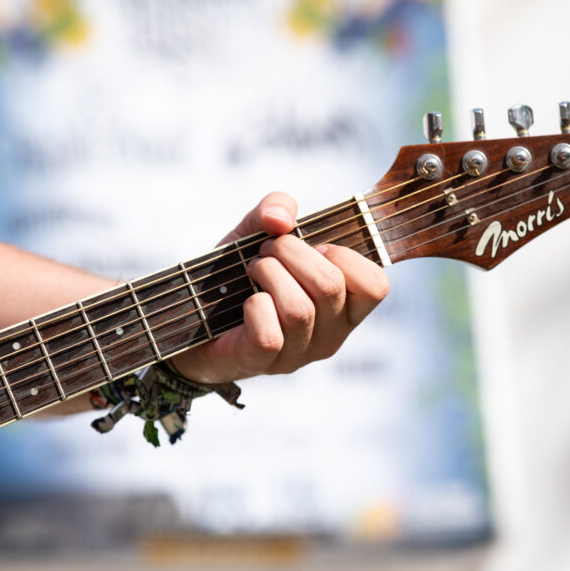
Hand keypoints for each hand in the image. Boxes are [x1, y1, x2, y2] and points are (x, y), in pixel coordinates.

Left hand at [170, 192, 388, 383]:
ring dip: (268, 274)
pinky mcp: (265, 362)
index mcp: (344, 307)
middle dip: (292, 252)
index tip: (315, 247)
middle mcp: (330, 335)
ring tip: (253, 269)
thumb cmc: (237, 277)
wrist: (194, 318)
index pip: (375, 286)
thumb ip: (275, 208)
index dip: (345, 256)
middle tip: (267, 249)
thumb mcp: (258, 232)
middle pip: (330, 286)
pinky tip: (246, 302)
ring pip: (300, 309)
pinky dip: (255, 307)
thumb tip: (280, 218)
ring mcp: (299, 353)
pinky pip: (270, 333)